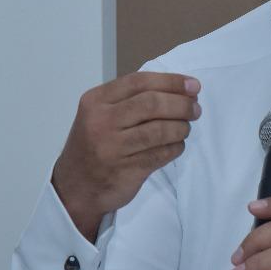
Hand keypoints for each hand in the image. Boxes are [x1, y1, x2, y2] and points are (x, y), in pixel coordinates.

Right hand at [52, 72, 200, 240]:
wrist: (75, 188)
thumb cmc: (94, 145)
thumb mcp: (100, 114)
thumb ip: (132, 100)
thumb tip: (182, 90)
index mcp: (96, 101)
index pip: (139, 82)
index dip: (171, 81)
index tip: (193, 85)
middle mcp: (102, 121)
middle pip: (152, 104)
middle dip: (181, 104)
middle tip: (195, 109)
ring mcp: (113, 148)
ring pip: (159, 130)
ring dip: (181, 127)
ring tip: (185, 128)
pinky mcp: (126, 171)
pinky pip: (161, 154)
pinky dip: (175, 148)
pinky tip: (176, 146)